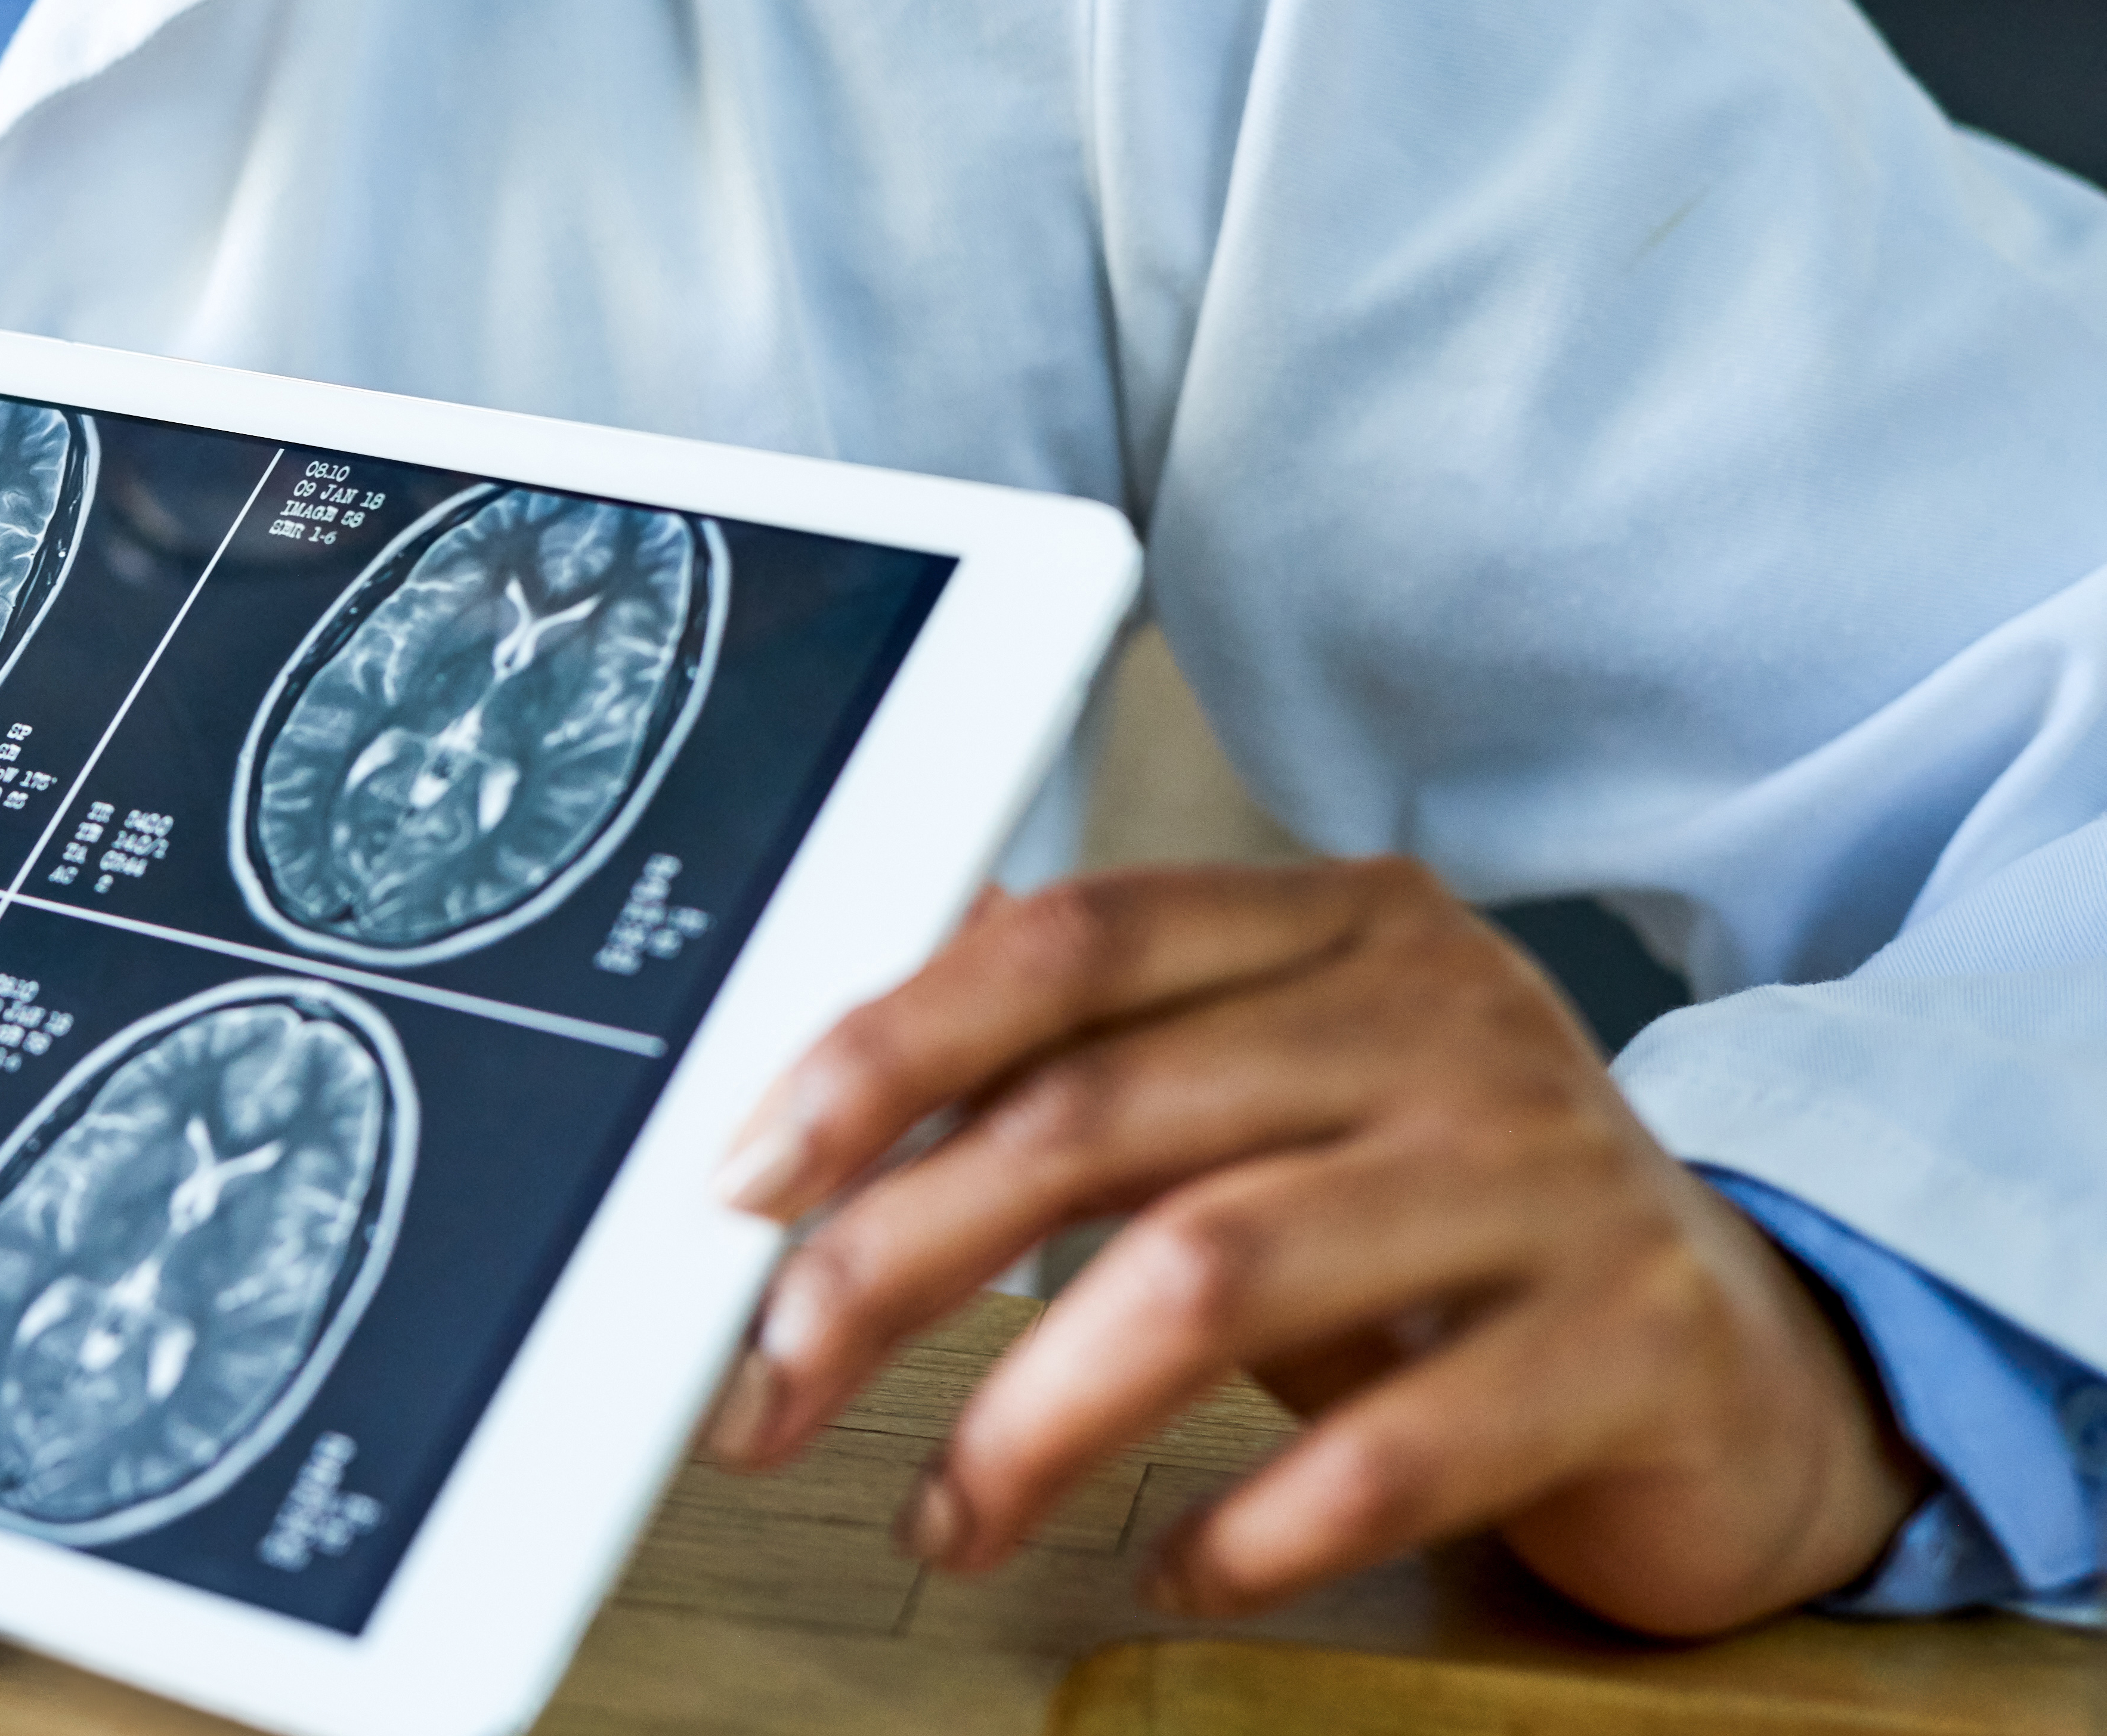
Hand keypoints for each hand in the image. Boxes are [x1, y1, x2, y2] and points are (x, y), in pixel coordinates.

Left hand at [699, 860, 1922, 1634]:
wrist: (1750, 1360)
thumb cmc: (1455, 1229)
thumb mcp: (1270, 1107)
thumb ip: (1083, 1065)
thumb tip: (833, 1072)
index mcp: (1335, 931)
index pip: (1066, 945)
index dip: (883, 1053)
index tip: (744, 1179)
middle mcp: (1442, 1025)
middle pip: (1097, 1120)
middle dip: (891, 1262)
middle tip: (773, 1384)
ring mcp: (1545, 1179)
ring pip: (1212, 1273)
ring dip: (1031, 1416)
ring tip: (947, 1517)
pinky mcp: (1628, 1345)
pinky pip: (1390, 1445)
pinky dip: (1244, 1524)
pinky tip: (1169, 1563)